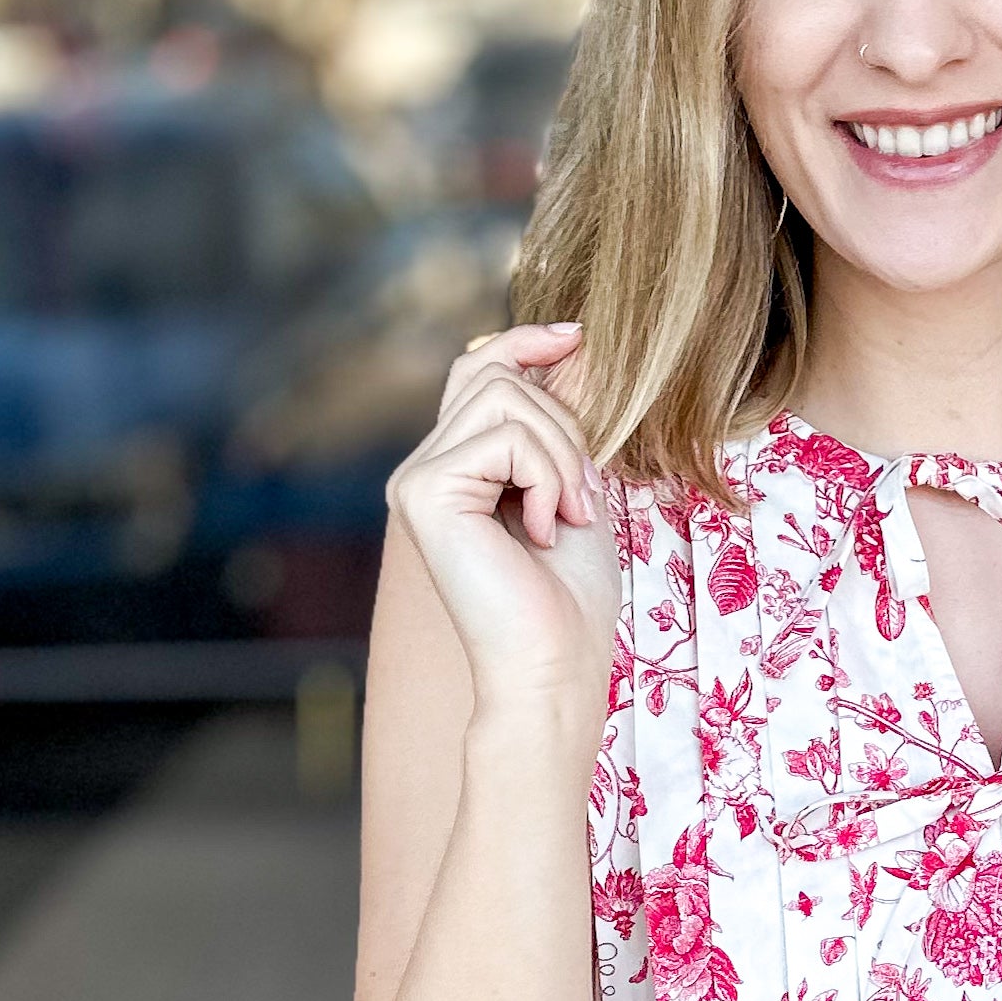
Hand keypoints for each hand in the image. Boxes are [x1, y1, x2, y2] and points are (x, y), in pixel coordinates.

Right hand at [387, 323, 619, 719]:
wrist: (555, 665)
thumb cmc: (569, 597)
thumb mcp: (573, 487)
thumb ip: (558, 424)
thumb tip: (574, 342)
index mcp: (453, 469)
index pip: (477, 370)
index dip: (524, 342)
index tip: (578, 335)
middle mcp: (423, 470)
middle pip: (495, 376)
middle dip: (564, 427)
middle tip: (585, 501)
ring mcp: (416, 480)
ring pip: (504, 400)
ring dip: (561, 456)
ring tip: (569, 516)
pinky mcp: (424, 493)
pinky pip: (506, 437)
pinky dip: (548, 477)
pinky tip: (546, 529)